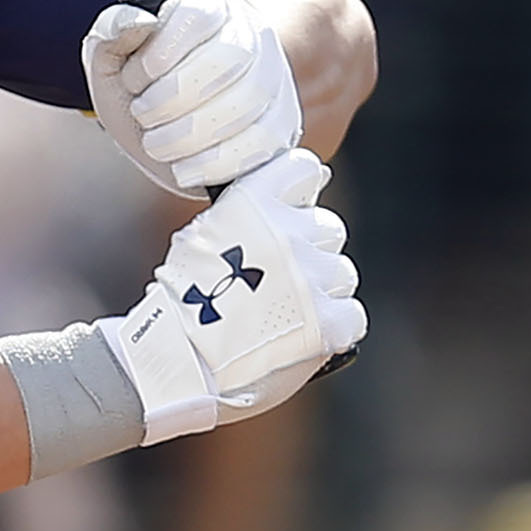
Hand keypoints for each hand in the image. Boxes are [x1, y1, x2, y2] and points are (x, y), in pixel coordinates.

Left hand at [81, 0, 301, 198]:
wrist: (158, 134)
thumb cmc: (135, 88)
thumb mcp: (108, 56)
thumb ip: (112, 30)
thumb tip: (140, 21)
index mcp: (210, 5)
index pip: (198, 15)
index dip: (159, 53)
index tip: (132, 79)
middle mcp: (251, 35)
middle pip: (229, 57)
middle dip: (173, 96)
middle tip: (142, 114)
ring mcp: (273, 80)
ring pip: (248, 101)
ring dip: (189, 133)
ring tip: (156, 142)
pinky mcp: (282, 125)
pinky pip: (263, 143)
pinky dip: (215, 162)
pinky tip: (184, 167)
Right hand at [95, 149, 363, 445]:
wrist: (178, 361)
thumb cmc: (184, 301)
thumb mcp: (203, 236)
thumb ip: (250, 213)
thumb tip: (302, 190)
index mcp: (252, 202)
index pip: (303, 169)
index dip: (297, 192)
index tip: (285, 213)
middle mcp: (287, 232)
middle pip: (328, 228)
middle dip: (309, 251)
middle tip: (276, 279)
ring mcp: (310, 278)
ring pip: (342, 273)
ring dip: (321, 290)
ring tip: (284, 312)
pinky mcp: (328, 322)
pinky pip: (352, 315)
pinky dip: (333, 328)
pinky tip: (301, 335)